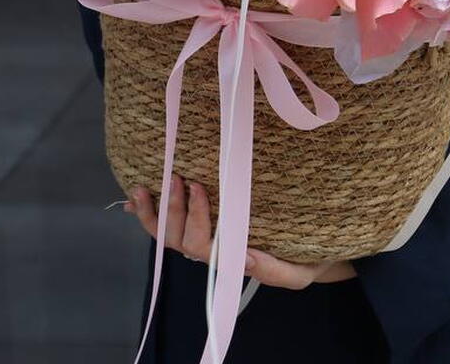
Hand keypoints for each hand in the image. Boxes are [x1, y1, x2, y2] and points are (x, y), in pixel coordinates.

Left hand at [125, 174, 355, 289]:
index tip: (199, 186)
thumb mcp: (297, 271)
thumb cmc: (305, 259)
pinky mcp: (203, 225)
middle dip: (175, 209)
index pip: (203, 245)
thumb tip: (243, 257)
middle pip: (180, 240)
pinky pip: (168, 227)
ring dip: (156, 212)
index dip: (196, 217)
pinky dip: (150, 214)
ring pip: (169, 235)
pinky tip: (136, 199)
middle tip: (180, 178)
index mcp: (232, 260)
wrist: (312, 254)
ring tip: (145, 188)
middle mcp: (213, 251)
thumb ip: (272, 269)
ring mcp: (205, 239)